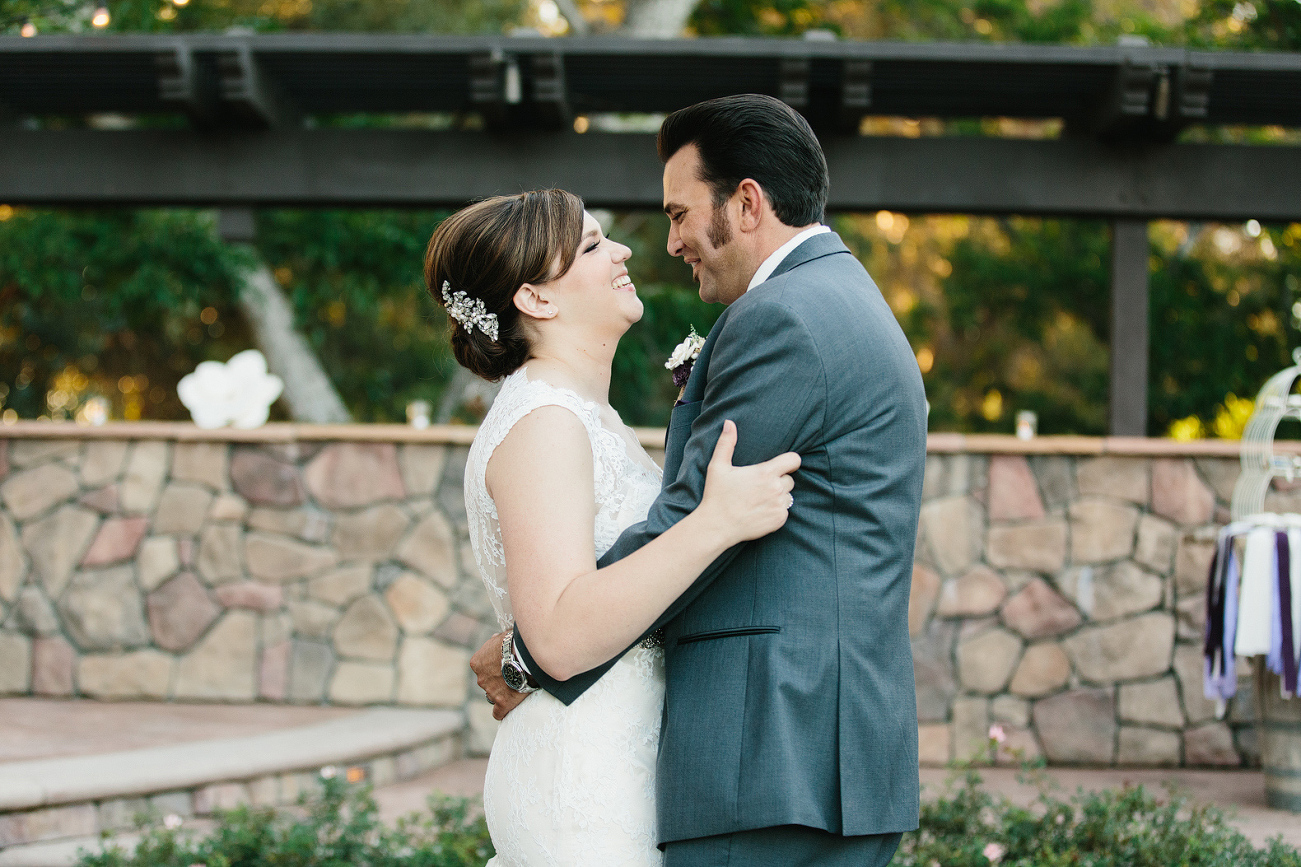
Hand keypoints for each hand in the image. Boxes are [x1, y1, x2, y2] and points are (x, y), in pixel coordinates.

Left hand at [470, 631, 528, 720]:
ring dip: (502, 692)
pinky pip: (498, 713)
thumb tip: (496, 640)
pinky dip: (502, 711)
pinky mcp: (502, 703)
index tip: (503, 665)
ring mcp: (491, 691)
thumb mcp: (502, 637)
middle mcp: (481, 678)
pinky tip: (507, 708)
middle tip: (513, 674)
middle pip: (487, 682)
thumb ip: (496, 642)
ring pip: (494, 695)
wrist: (524, 655)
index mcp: (477, 662)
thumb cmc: (515, 642)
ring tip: (517, 686)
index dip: (492, 667)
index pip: (481, 668)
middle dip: (497, 679)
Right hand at [700, 419, 800, 544]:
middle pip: (790, 479)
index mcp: (766, 473)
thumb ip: (726, 443)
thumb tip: (729, 423)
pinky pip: (785, 511)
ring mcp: (779, 505)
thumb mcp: (718, 466)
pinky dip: (776, 511)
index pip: (794, 460)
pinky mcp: (779, 520)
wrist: (717, 526)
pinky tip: (760, 511)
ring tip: (760, 499)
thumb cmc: (717, 495)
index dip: (790, 462)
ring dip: (779, 496)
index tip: (783, 465)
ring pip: (789, 496)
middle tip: (760, 486)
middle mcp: (776, 488)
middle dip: (779, 481)